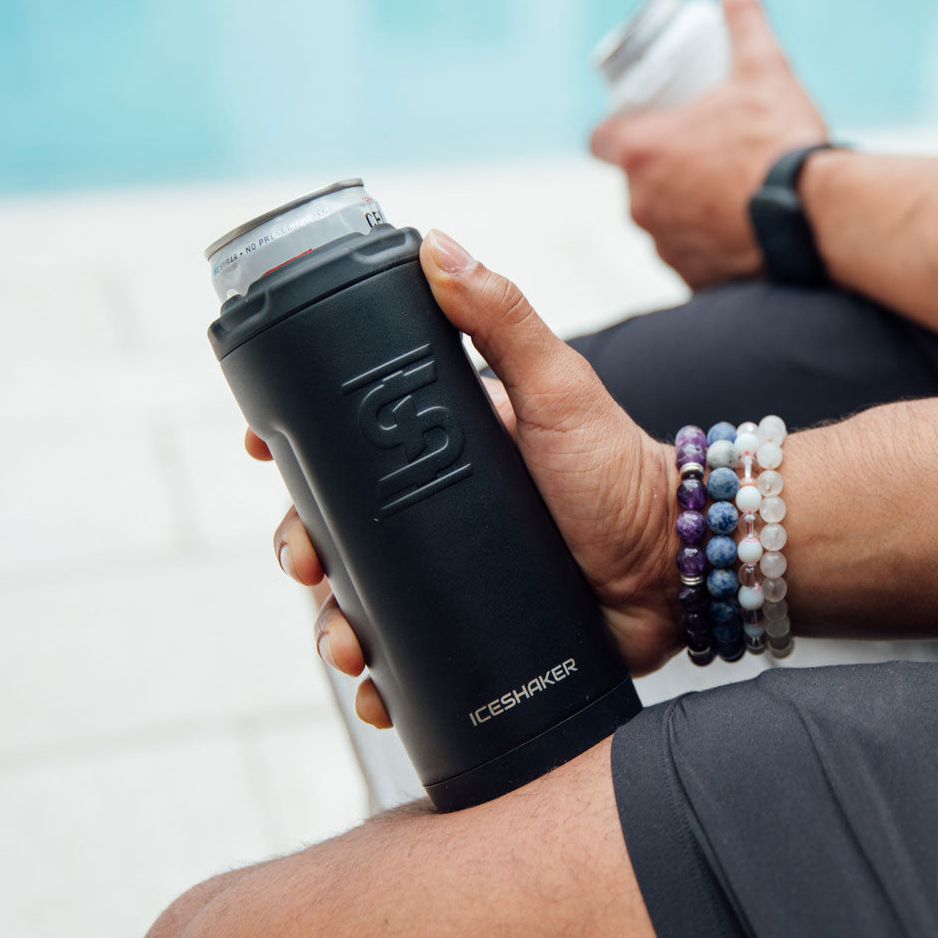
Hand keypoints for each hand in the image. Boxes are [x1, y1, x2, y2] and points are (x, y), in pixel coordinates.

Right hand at [249, 231, 682, 728]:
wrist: (678, 566)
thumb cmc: (620, 469)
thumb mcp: (558, 387)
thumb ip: (504, 317)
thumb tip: (433, 243)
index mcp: (437, 450)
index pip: (344, 443)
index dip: (293, 450)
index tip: (259, 451)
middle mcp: (431, 511)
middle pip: (334, 528)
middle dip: (302, 548)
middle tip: (306, 567)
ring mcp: (448, 574)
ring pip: (359, 601)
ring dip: (331, 626)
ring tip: (345, 648)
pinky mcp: (470, 633)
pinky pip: (409, 659)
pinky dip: (382, 680)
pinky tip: (376, 694)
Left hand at [590, 0, 826, 288]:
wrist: (817, 221)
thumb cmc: (782, 145)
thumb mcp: (764, 71)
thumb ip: (744, 21)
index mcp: (643, 151)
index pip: (600, 140)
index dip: (617, 130)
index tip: (644, 124)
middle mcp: (640, 203)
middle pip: (633, 180)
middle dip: (659, 167)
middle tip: (697, 152)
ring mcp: (662, 244)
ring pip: (658, 220)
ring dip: (680, 206)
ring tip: (722, 191)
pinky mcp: (688, 277)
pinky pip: (684, 255)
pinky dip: (702, 243)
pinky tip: (732, 230)